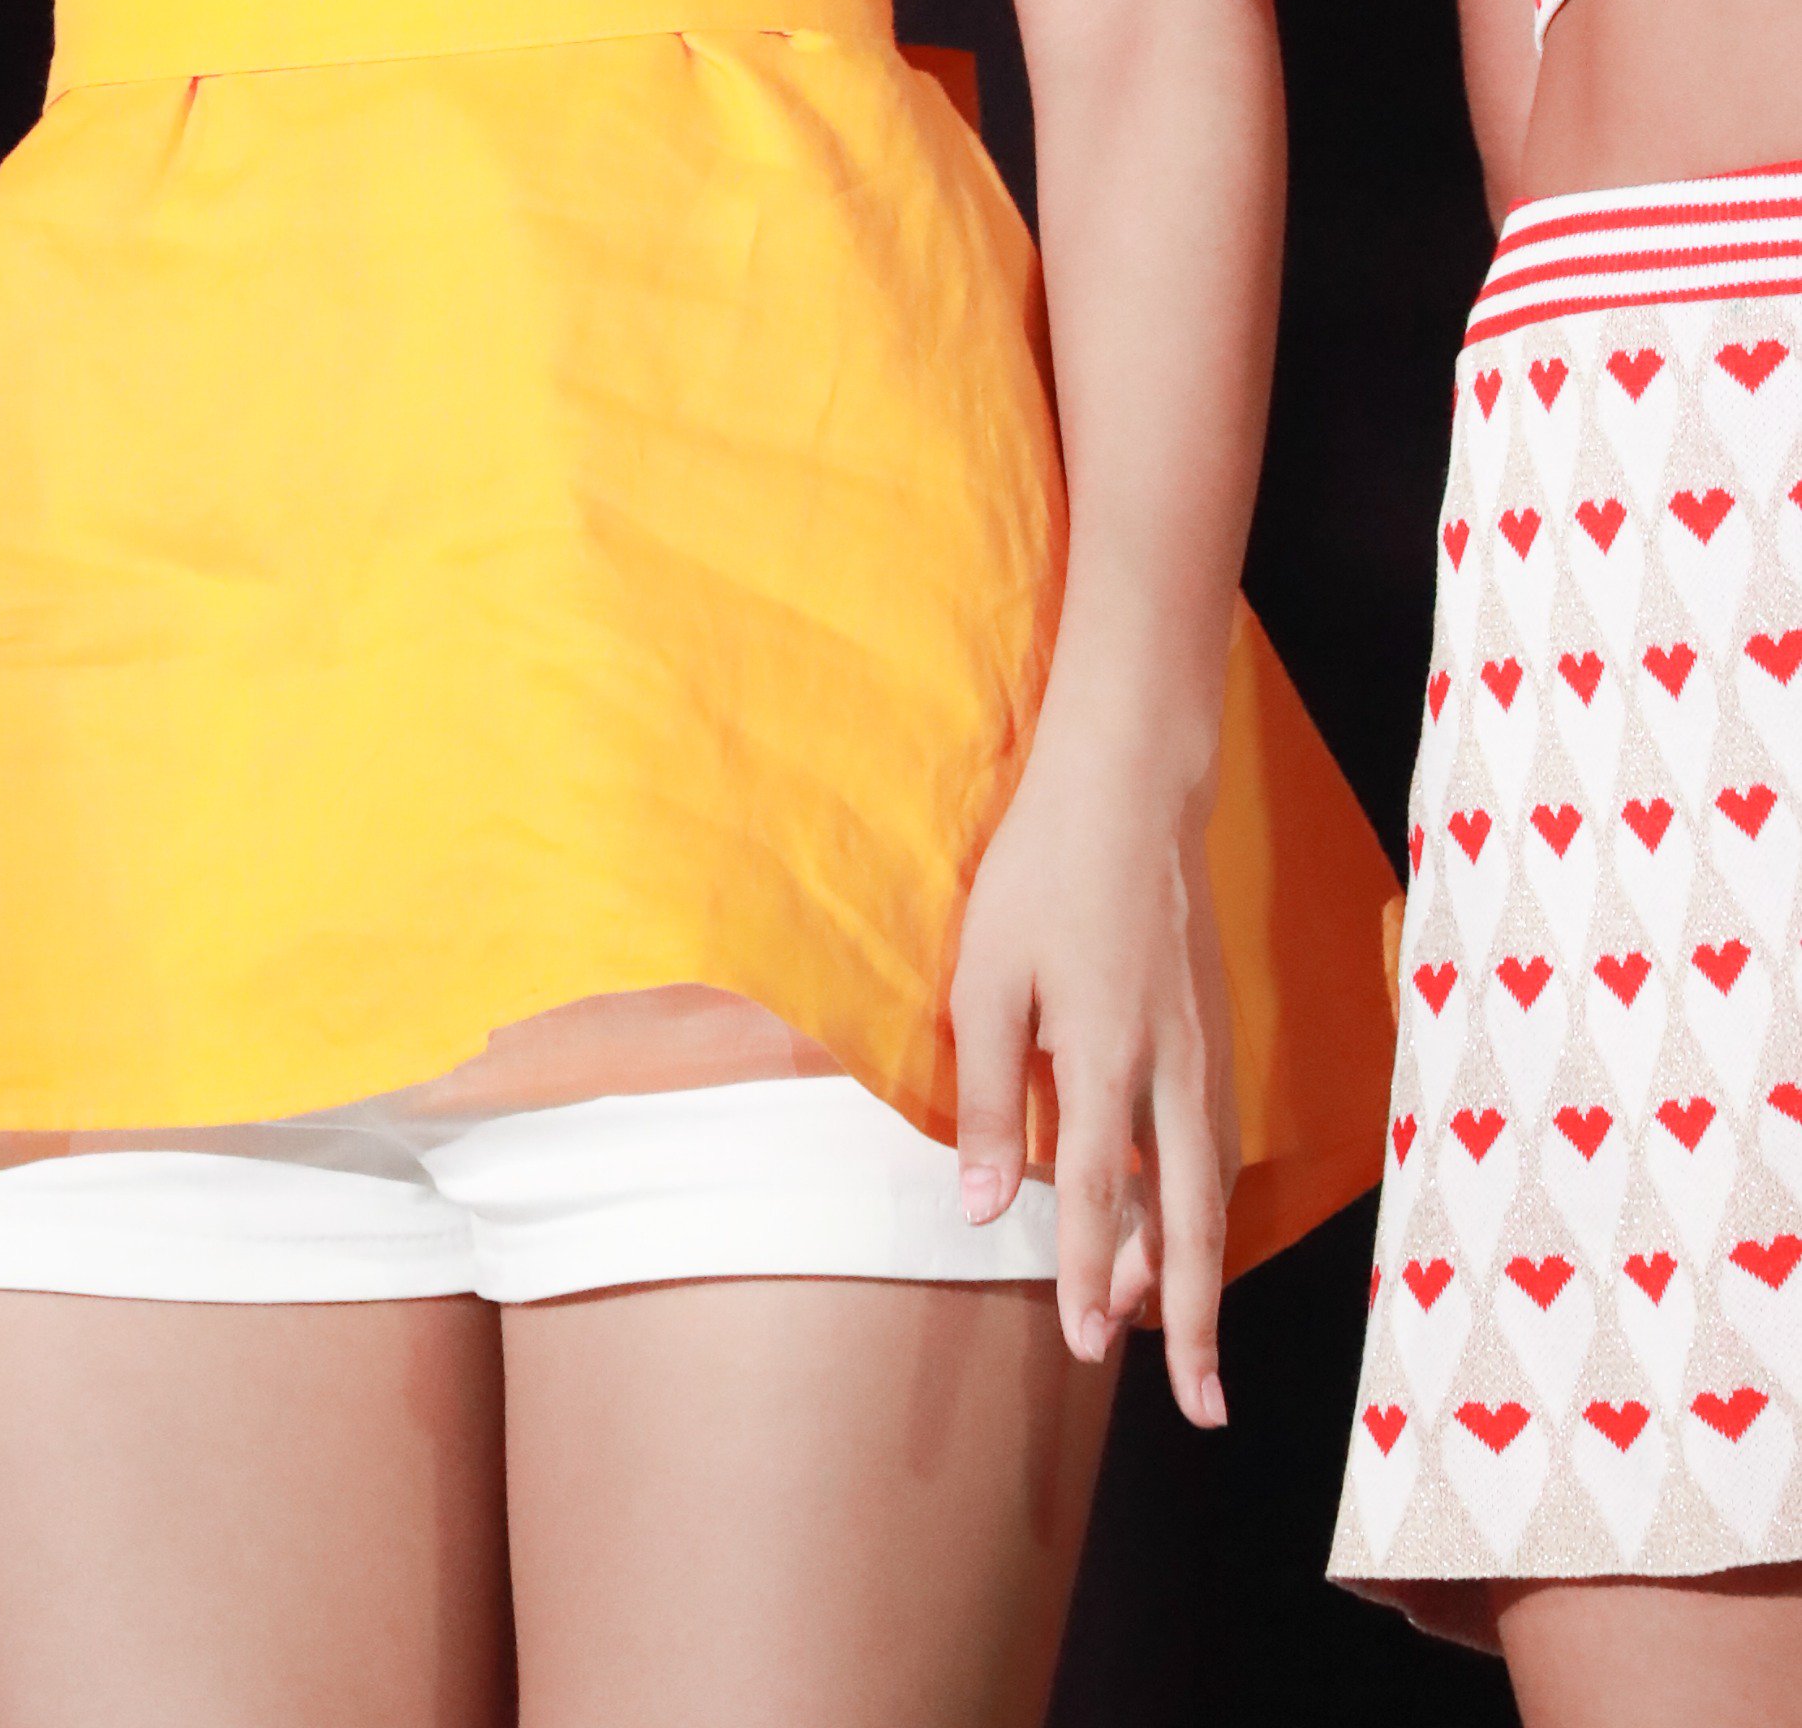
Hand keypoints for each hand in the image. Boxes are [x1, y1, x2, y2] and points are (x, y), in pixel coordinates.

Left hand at [947, 730, 1238, 1426]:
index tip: (1083, 1347)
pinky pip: (1215, 1146)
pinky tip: (1184, 1230)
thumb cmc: (1041, 875)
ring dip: (1197, 1270)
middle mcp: (1171, 1070)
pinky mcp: (1213, 1034)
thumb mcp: (985, 978)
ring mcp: (1204, 1053)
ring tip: (1176, 1339)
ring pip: (1210, 1190)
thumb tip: (979, 1206)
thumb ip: (987, 1097)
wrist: (1128, 790)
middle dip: (1188, 1320)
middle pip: (1188, 1222)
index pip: (1092, 1197)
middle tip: (1198, 1405)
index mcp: (1106, 1057)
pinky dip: (1204, 1207)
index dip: (1085, 1276)